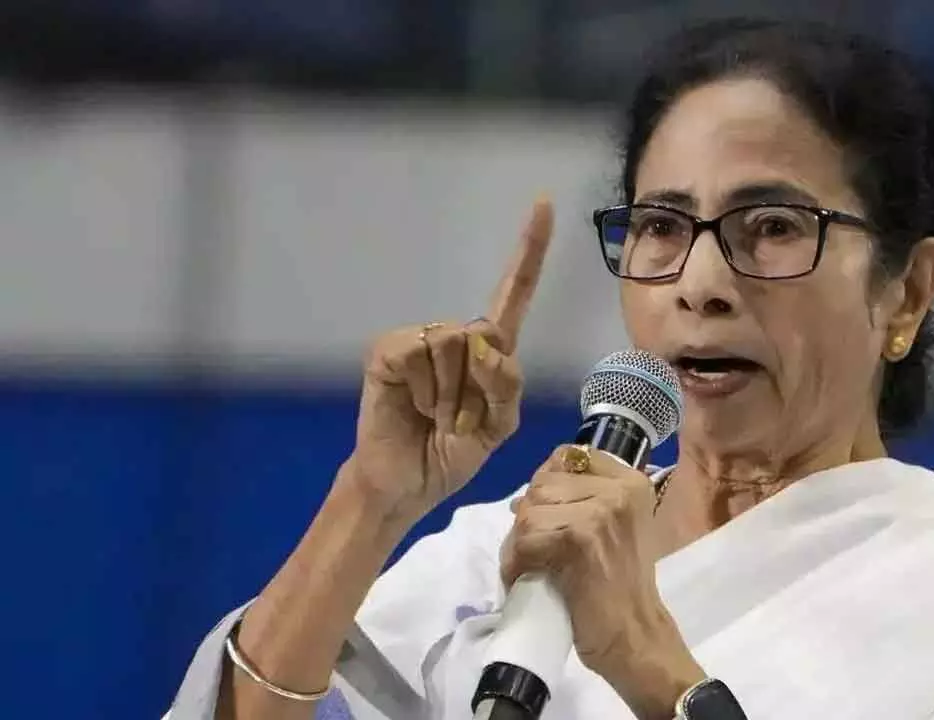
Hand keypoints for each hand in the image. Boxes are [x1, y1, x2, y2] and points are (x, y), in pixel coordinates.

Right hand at [339, 198, 553, 529]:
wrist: (407, 483)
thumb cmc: (451, 452)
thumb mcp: (499, 426)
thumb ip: (506, 385)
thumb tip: (482, 343)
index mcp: (489, 350)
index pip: (514, 293)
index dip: (530, 250)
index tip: (544, 203)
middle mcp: (456, 335)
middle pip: (486, 337)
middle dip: (480, 389)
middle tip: (457, 421)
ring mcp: (420, 339)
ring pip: (454, 345)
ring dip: (451, 395)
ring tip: (434, 416)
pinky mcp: (389, 349)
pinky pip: (419, 354)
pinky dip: (424, 390)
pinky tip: (413, 406)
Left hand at [501, 446, 705, 718]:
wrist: (635, 634)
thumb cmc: (621, 588)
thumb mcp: (615, 529)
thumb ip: (584, 500)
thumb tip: (527, 493)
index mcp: (631, 481)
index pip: (569, 456)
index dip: (547, 483)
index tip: (547, 515)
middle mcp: (620, 488)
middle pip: (544, 482)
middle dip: (530, 516)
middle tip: (533, 549)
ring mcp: (602, 511)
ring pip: (530, 509)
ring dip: (519, 542)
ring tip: (529, 565)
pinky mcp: (580, 537)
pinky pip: (526, 537)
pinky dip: (517, 561)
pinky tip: (527, 577)